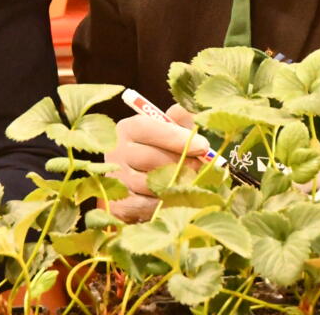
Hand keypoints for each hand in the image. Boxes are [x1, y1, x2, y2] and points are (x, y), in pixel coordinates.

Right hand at [105, 103, 209, 221]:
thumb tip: (192, 114)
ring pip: (151, 184)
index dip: (178, 138)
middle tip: (201, 167)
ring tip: (192, 182)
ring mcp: (117, 180)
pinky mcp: (119, 205)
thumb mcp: (166, 129)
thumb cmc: (157, 149)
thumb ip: (178, 120)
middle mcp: (117, 152)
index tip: (203, 146)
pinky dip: (167, 202)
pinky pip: (149, 206)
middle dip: (181, 163)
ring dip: (176, 184)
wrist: (133, 179)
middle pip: (151, 159)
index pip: (149, 129)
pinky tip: (178, 197)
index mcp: (128, 129)